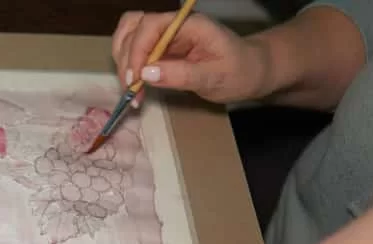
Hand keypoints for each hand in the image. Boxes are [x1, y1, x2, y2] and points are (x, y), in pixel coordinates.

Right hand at [111, 11, 268, 104]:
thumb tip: (146, 74)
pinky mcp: (160, 50)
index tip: (135, 80)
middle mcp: (173, 25)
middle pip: (133, 26)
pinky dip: (128, 67)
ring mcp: (165, 36)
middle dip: (125, 57)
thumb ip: (181, 75)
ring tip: (132, 89)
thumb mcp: (215, 78)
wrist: (250, 72)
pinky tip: (136, 86)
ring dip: (122, 61)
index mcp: (189, 24)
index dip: (137, 51)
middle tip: (131, 88)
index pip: (150, 25)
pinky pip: (135, 52)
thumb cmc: (239, 72)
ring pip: (128, 36)